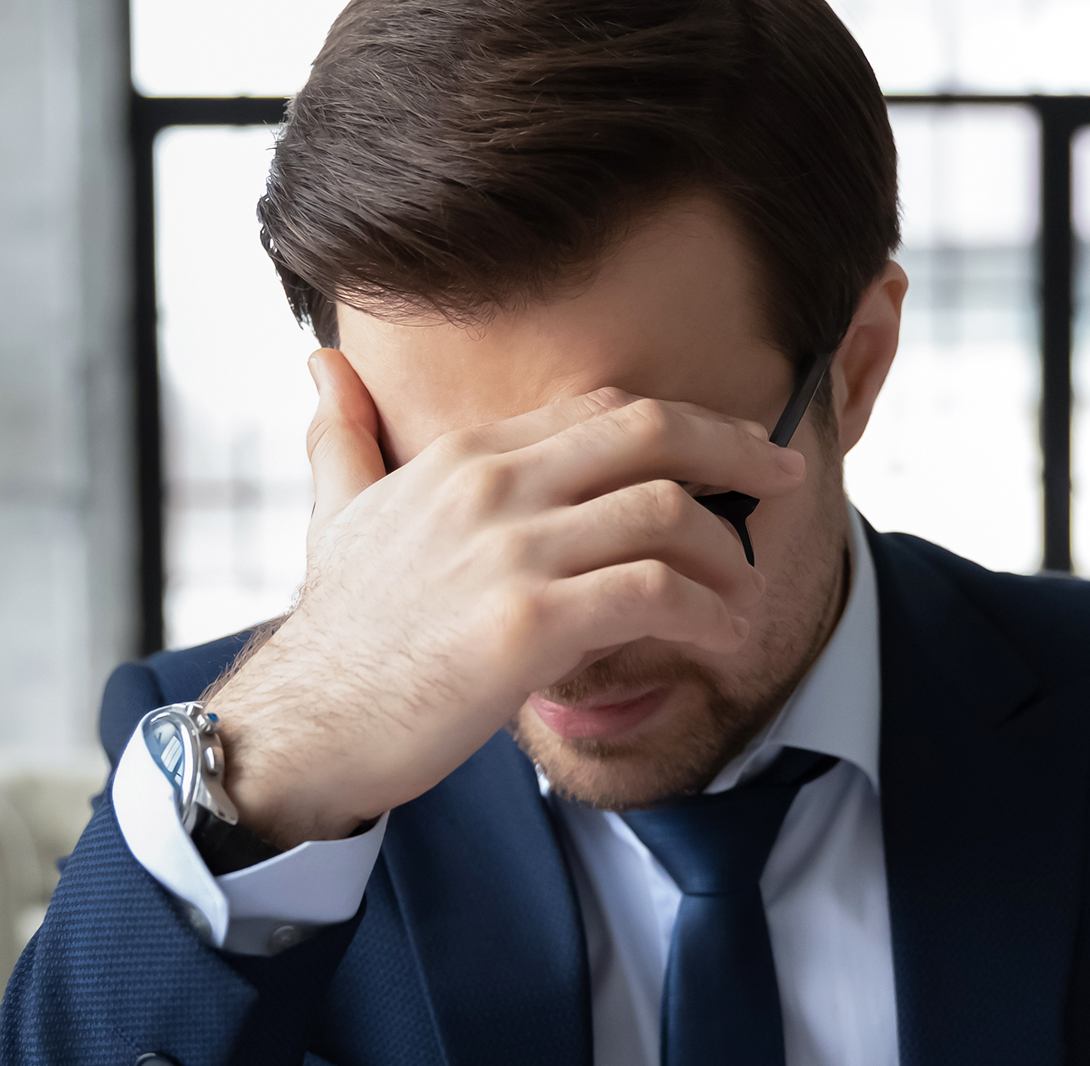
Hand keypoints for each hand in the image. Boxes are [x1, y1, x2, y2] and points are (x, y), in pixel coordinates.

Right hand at [201, 349, 807, 848]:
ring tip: (747, 593)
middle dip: (737, 448)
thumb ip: (344, 436)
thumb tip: (320, 362)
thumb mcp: (336, 514)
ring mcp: (512, 551)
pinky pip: (653, 592)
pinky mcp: (530, 625)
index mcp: (465, 454)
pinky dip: (706, 611)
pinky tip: (720, 636)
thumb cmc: (340, 632)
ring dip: (729, 552)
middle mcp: (492, 485)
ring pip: (666, 510)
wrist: (303, 727)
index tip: (730, 447)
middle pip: (651, 430)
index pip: (603, 407)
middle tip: (786, 478)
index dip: (683, 421)